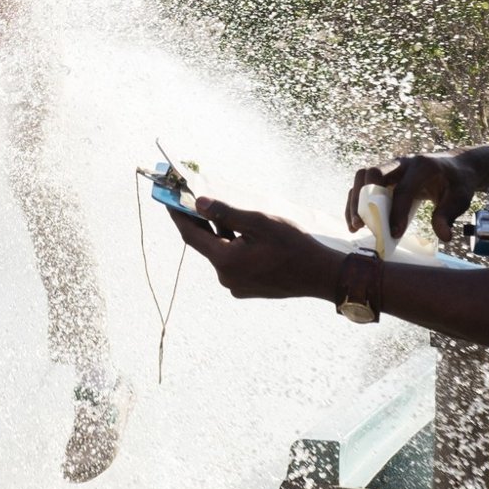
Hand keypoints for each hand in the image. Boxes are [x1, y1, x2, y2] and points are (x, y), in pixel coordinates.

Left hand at [167, 198, 342, 301]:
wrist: (319, 275)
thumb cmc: (292, 245)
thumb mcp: (258, 222)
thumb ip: (225, 213)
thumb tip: (199, 203)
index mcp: (225, 261)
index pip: (191, 236)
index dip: (178, 216)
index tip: (168, 200)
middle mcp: (226, 277)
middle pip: (205, 245)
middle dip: (199, 223)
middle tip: (192, 200)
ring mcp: (236, 285)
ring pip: (220, 253)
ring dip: (218, 234)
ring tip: (220, 213)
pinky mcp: (247, 288)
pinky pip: (232, 263)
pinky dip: (231, 246)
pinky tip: (240, 233)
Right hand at [346, 153, 481, 244]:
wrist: (455, 166)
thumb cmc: (458, 182)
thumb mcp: (461, 198)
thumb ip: (449, 215)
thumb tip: (443, 236)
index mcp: (423, 166)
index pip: (404, 189)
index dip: (396, 212)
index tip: (394, 233)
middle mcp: (402, 162)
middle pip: (374, 172)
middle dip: (365, 198)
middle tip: (364, 224)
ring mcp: (390, 166)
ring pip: (362, 176)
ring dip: (355, 201)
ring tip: (356, 225)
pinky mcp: (384, 175)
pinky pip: (363, 185)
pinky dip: (356, 202)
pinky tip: (356, 222)